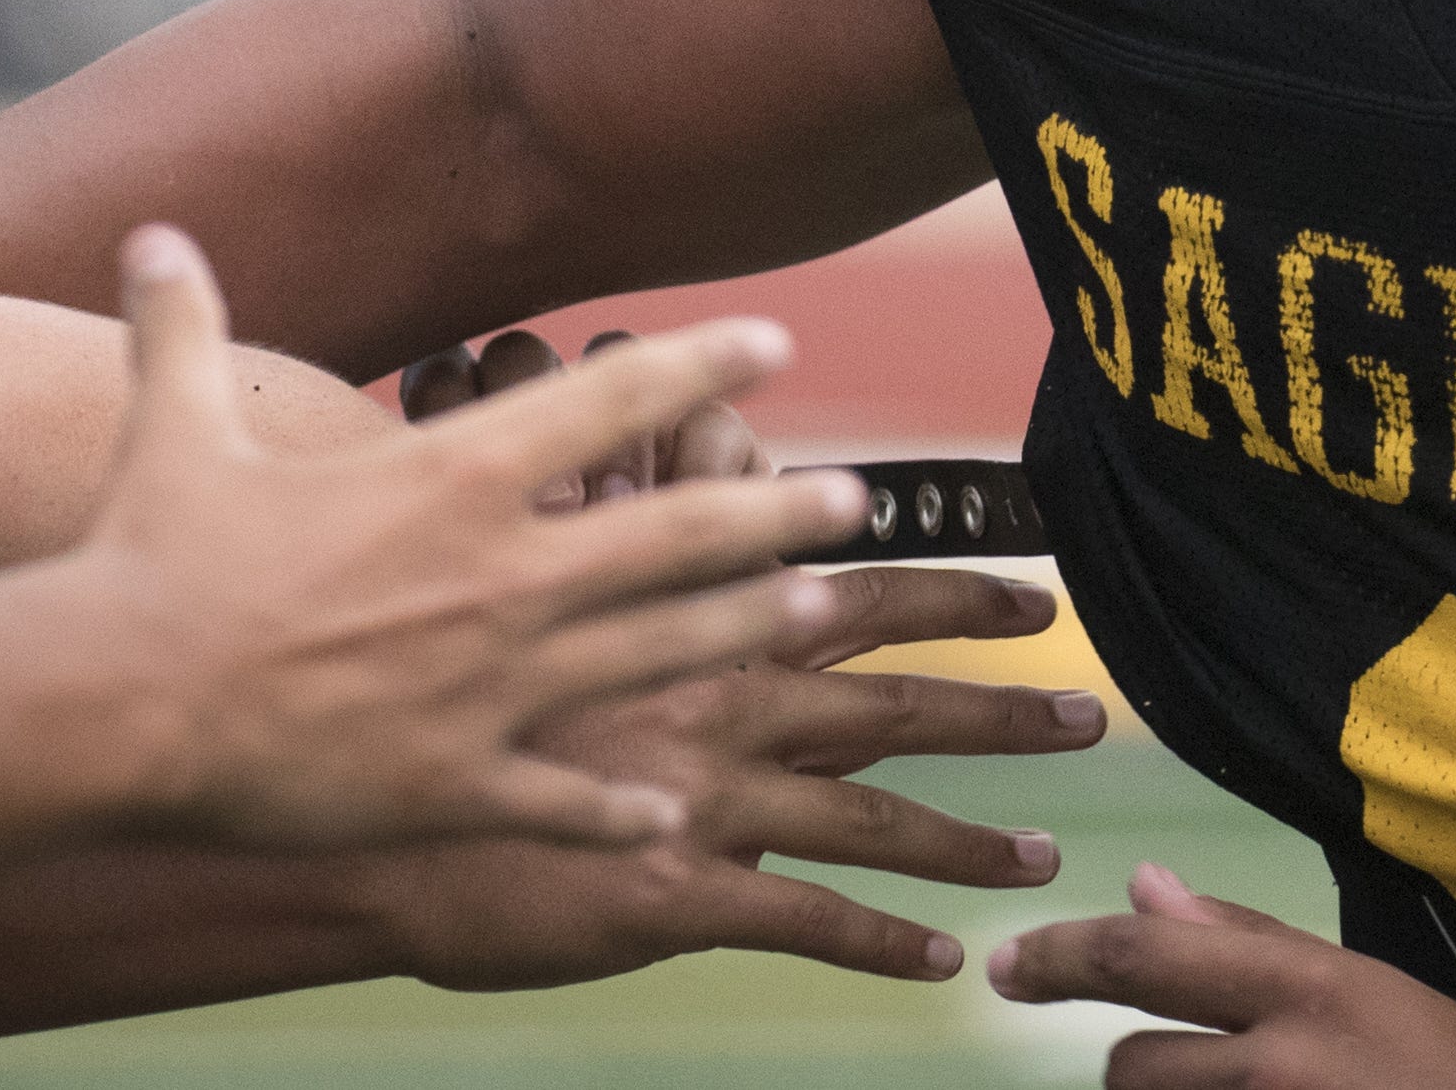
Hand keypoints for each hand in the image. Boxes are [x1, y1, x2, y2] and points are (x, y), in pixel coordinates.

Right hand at [63, 223, 872, 853]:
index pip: (611, 401)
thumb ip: (185, 325)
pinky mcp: (456, 784)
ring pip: (657, 652)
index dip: (702, 364)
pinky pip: (566, 800)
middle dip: (776, 512)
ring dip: (749, 630)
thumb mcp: (174, 422)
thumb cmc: (143, 558)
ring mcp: (490, 685)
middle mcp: (500, 574)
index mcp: (455, 478)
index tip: (777, 342)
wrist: (109, 704)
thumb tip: (153, 236)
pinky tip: (678, 817)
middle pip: (678, 533)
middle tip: (857, 497)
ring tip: (824, 616)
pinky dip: (625, 812)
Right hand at [360, 565, 1110, 987]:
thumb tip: (706, 492)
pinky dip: (882, 942)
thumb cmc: (457, 691)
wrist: (368, 803)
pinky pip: (806, 921)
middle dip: (1004, 708)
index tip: (1040, 594)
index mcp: (709, 630)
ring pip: (875, 818)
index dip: (961, 590)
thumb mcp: (559, 598)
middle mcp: (728, 705)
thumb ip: (653, 559)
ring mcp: (708, 802)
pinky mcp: (677, 894)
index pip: (866, 594)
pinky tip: (941, 964)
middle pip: (900, 701)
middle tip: (1088, 713)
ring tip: (1044, 855)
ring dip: (969, 839)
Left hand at [988, 863, 1455, 1087]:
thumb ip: (1251, 941)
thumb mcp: (1366, 988)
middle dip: (1145, 1067)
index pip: (1146, 958)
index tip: (1007, 965)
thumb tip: (1145, 884)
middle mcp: (1279, 1063)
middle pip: (1130, 1064)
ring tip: (1254, 1089)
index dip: (1061, 956)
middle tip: (1209, 1071)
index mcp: (1305, 988)